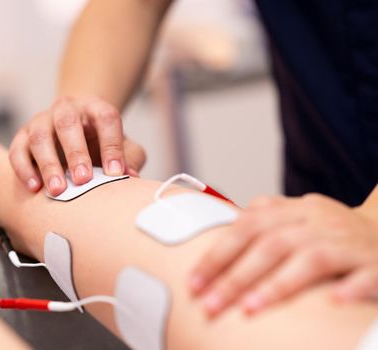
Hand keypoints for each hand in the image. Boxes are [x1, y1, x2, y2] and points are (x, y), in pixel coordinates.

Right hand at [9, 96, 145, 195]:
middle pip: (68, 124)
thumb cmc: (100, 142)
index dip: (112, 145)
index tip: (116, 173)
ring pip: (40, 137)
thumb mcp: (122, 145)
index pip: (106, 118)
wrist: (72, 129)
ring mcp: (42, 120)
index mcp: (95, 107)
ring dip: (49, 165)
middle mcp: (67, 109)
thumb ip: (129, 158)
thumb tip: (131, 177)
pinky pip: (18, 150)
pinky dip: (24, 169)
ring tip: (58, 190)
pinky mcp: (22, 135)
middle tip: (83, 180)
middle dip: (76, 153)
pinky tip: (34, 188)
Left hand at [189, 193, 377, 317]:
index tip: (194, 282)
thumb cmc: (327, 232)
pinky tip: (333, 304)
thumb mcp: (295, 218)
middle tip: (210, 305)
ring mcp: (348, 240)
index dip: (219, 254)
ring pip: (312, 258)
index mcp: (294, 209)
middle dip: (236, 276)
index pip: (248, 226)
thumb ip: (260, 225)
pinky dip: (351, 289)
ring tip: (249, 309)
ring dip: (278, 285)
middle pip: (272, 244)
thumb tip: (212, 249)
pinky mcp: (377, 262)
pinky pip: (365, 274)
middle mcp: (318, 220)